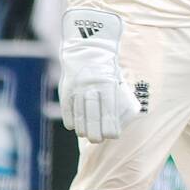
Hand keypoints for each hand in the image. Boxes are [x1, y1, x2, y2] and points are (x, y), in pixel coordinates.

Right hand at [59, 9, 140, 141]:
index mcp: (107, 86)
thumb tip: (123, 119)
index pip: (109, 112)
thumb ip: (118, 98)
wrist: (87, 48)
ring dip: (83, 129)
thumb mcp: (117, 79)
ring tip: (87, 135)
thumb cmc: (107, 67)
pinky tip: (75, 127)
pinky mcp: (66, 89)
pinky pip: (68, 109)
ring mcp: (77, 89)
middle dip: (96, 133)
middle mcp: (92, 88)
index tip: (113, 135)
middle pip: (93, 117)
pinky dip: (71, 120)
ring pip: (79, 115)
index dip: (111, 127)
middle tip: (98, 140)